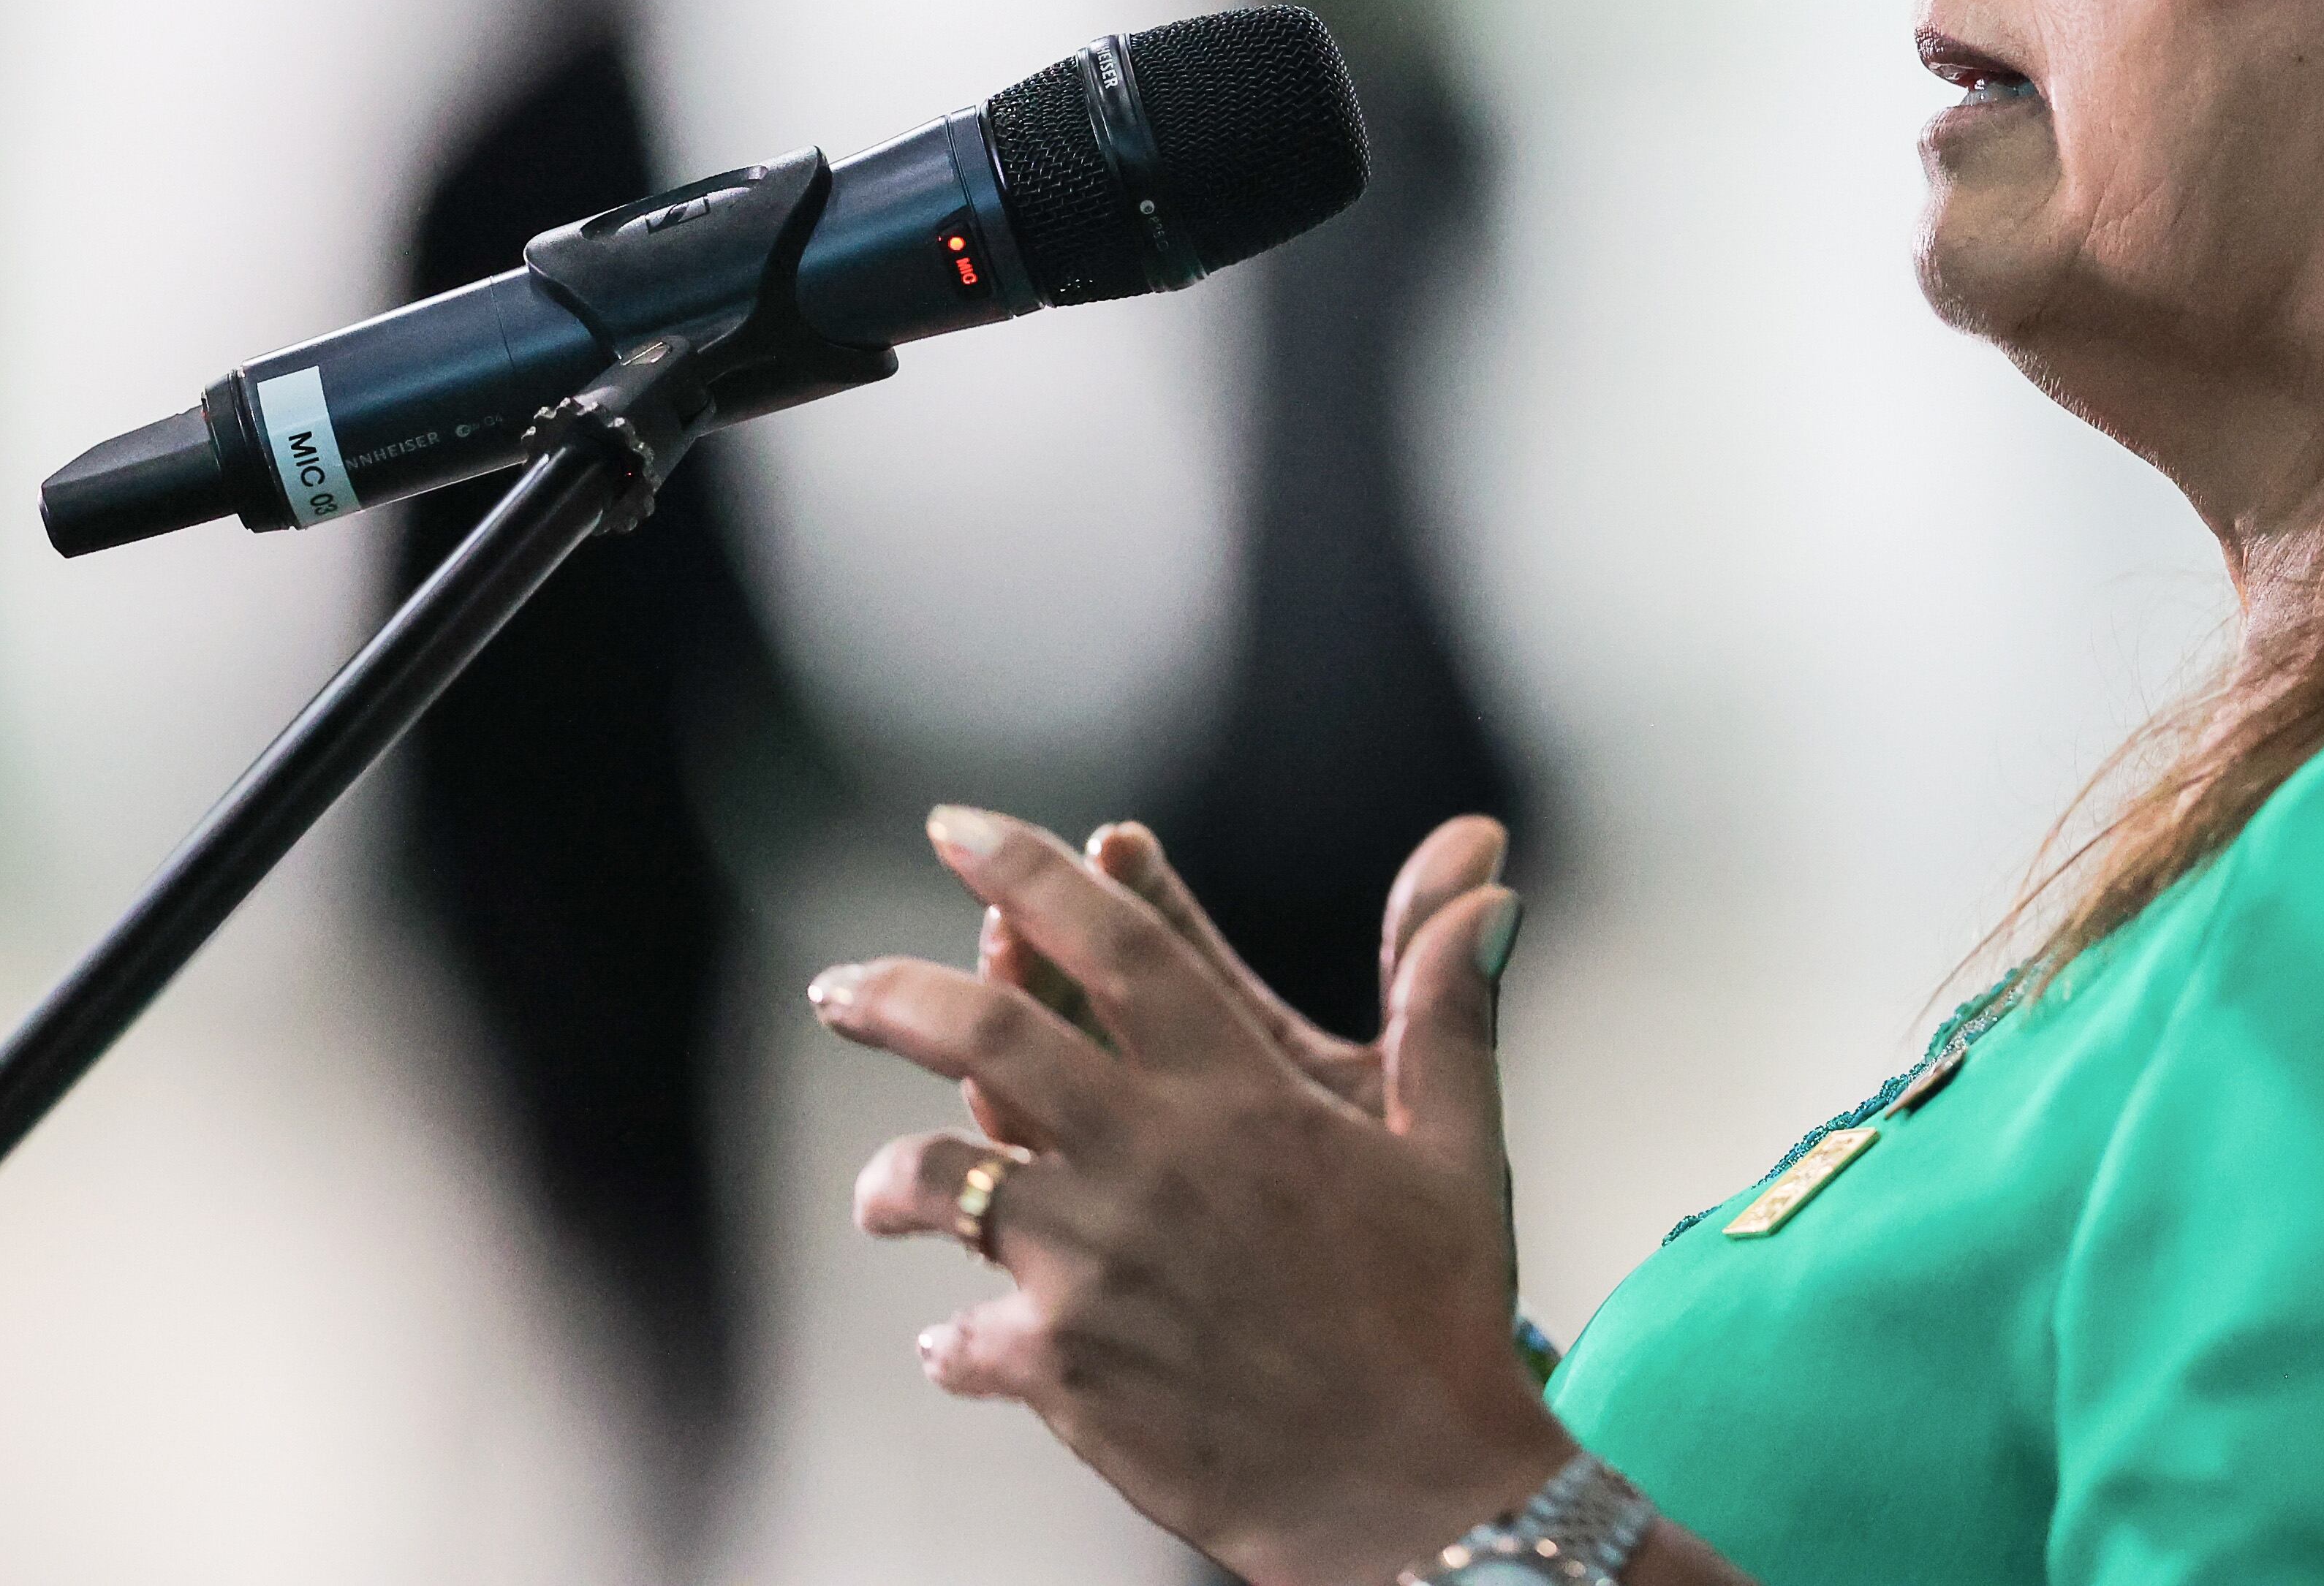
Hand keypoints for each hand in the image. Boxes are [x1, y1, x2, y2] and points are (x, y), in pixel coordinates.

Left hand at [812, 807, 1574, 1585]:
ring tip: (881, 1194)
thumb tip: (1486, 879)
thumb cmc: (1441, 1309)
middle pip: (982, 1037)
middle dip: (890, 996)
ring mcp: (1093, 1266)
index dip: (1026, 871)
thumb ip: (1443, 1003)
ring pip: (940, 1185)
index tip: (957, 830)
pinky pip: (965, 1340)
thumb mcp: (1451, 1144)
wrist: (1411, 1493)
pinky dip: (955, 1341)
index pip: (1112, 944)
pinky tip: (955, 1341)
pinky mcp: (1066, 1370)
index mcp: (1236, 1091)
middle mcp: (1147, 1159)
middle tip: (837, 987)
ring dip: (895, 1182)